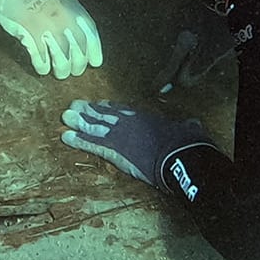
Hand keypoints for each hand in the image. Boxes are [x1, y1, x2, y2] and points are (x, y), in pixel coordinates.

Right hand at [0, 0, 103, 79]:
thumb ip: (71, 12)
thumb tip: (78, 32)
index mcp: (72, 8)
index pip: (91, 35)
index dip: (95, 51)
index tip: (95, 62)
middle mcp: (63, 20)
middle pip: (79, 54)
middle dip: (77, 67)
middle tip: (71, 70)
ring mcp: (47, 29)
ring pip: (62, 63)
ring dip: (60, 71)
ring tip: (57, 72)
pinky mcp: (30, 37)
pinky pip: (41, 61)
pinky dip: (42, 68)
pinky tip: (41, 67)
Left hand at [61, 100, 212, 190]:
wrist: (180, 155)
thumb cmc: (188, 142)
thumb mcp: (190, 129)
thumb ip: (187, 125)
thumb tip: (193, 123)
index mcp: (146, 117)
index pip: (123, 110)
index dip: (109, 107)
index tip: (99, 104)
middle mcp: (130, 122)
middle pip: (104, 115)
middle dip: (88, 111)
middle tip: (73, 106)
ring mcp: (120, 135)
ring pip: (95, 127)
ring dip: (79, 123)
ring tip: (65, 118)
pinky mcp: (115, 152)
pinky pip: (93, 145)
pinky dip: (79, 141)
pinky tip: (67, 138)